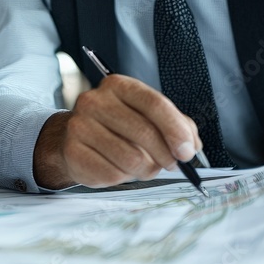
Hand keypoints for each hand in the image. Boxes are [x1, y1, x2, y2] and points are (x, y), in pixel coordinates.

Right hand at [33, 75, 199, 188]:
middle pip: (144, 132)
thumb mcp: (148, 117)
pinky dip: (124, 177)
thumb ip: (177, 125)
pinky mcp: (72, 151)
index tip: (186, 151)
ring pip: (131, 158)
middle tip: (170, 164)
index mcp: (117, 85)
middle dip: (165, 155)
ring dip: (145, 169)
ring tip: (142, 166)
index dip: (175, 129)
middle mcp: (95, 100)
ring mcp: (80, 125)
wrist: (74, 140)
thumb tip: (191, 145)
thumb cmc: (117, 128)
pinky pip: (113, 174)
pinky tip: (118, 168)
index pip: (153, 103)